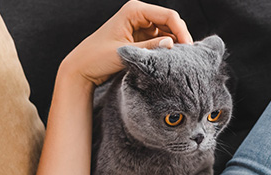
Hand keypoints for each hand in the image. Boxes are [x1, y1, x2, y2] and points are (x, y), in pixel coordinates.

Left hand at [59, 0, 192, 86]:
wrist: (81, 68)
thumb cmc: (97, 57)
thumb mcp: (125, 53)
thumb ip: (149, 48)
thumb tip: (172, 44)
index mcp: (134, 10)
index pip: (168, 15)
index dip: (181, 30)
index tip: (188, 49)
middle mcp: (139, 14)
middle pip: (170, 22)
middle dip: (180, 37)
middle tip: (188, 57)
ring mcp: (140, 25)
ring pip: (167, 31)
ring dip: (174, 44)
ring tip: (180, 60)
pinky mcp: (140, 37)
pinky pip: (160, 40)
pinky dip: (166, 49)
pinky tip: (170, 60)